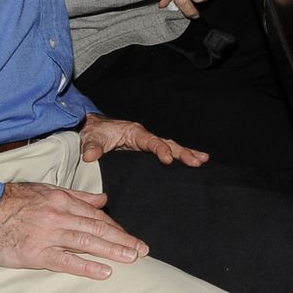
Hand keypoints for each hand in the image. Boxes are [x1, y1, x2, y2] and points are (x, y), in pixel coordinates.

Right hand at [0, 181, 146, 279]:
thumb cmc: (9, 201)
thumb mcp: (45, 190)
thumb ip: (76, 196)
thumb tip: (103, 200)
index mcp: (61, 200)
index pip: (95, 215)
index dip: (115, 227)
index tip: (129, 237)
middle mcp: (59, 215)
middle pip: (97, 228)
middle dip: (123, 239)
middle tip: (143, 250)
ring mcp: (48, 234)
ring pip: (87, 242)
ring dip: (113, 250)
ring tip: (132, 258)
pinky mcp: (35, 253)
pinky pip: (66, 261)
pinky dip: (87, 266)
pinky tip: (105, 272)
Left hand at [78, 113, 209, 167]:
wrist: (93, 129)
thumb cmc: (95, 132)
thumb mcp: (91, 138)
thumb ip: (91, 146)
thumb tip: (90, 155)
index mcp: (134, 132)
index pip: (151, 141)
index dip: (160, 150)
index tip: (168, 159)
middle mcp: (144, 137)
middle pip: (167, 144)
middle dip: (183, 152)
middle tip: (197, 161)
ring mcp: (147, 145)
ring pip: (171, 147)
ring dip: (186, 154)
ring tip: (202, 161)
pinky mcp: (146, 152)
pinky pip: (166, 152)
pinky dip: (179, 157)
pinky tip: (192, 162)